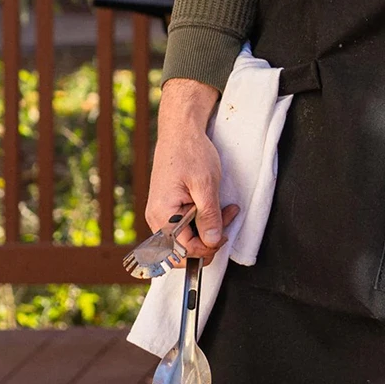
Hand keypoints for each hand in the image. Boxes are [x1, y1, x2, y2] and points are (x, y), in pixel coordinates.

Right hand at [146, 78, 239, 262]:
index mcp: (163, 215)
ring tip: (227, 210)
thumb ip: (209, 215)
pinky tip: (216, 208)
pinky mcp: (169, 210)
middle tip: (227, 220)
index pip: (183, 251)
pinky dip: (203, 222)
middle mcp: (157, 219)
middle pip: (183, 250)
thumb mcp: (206, 185)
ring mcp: (161, 215)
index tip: (225, 235)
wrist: (180, 133)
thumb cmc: (191, 153)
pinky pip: (186, 228)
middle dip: (209, 242)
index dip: (207, 248)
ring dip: (209, 230)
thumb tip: (213, 242)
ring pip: (186, 240)